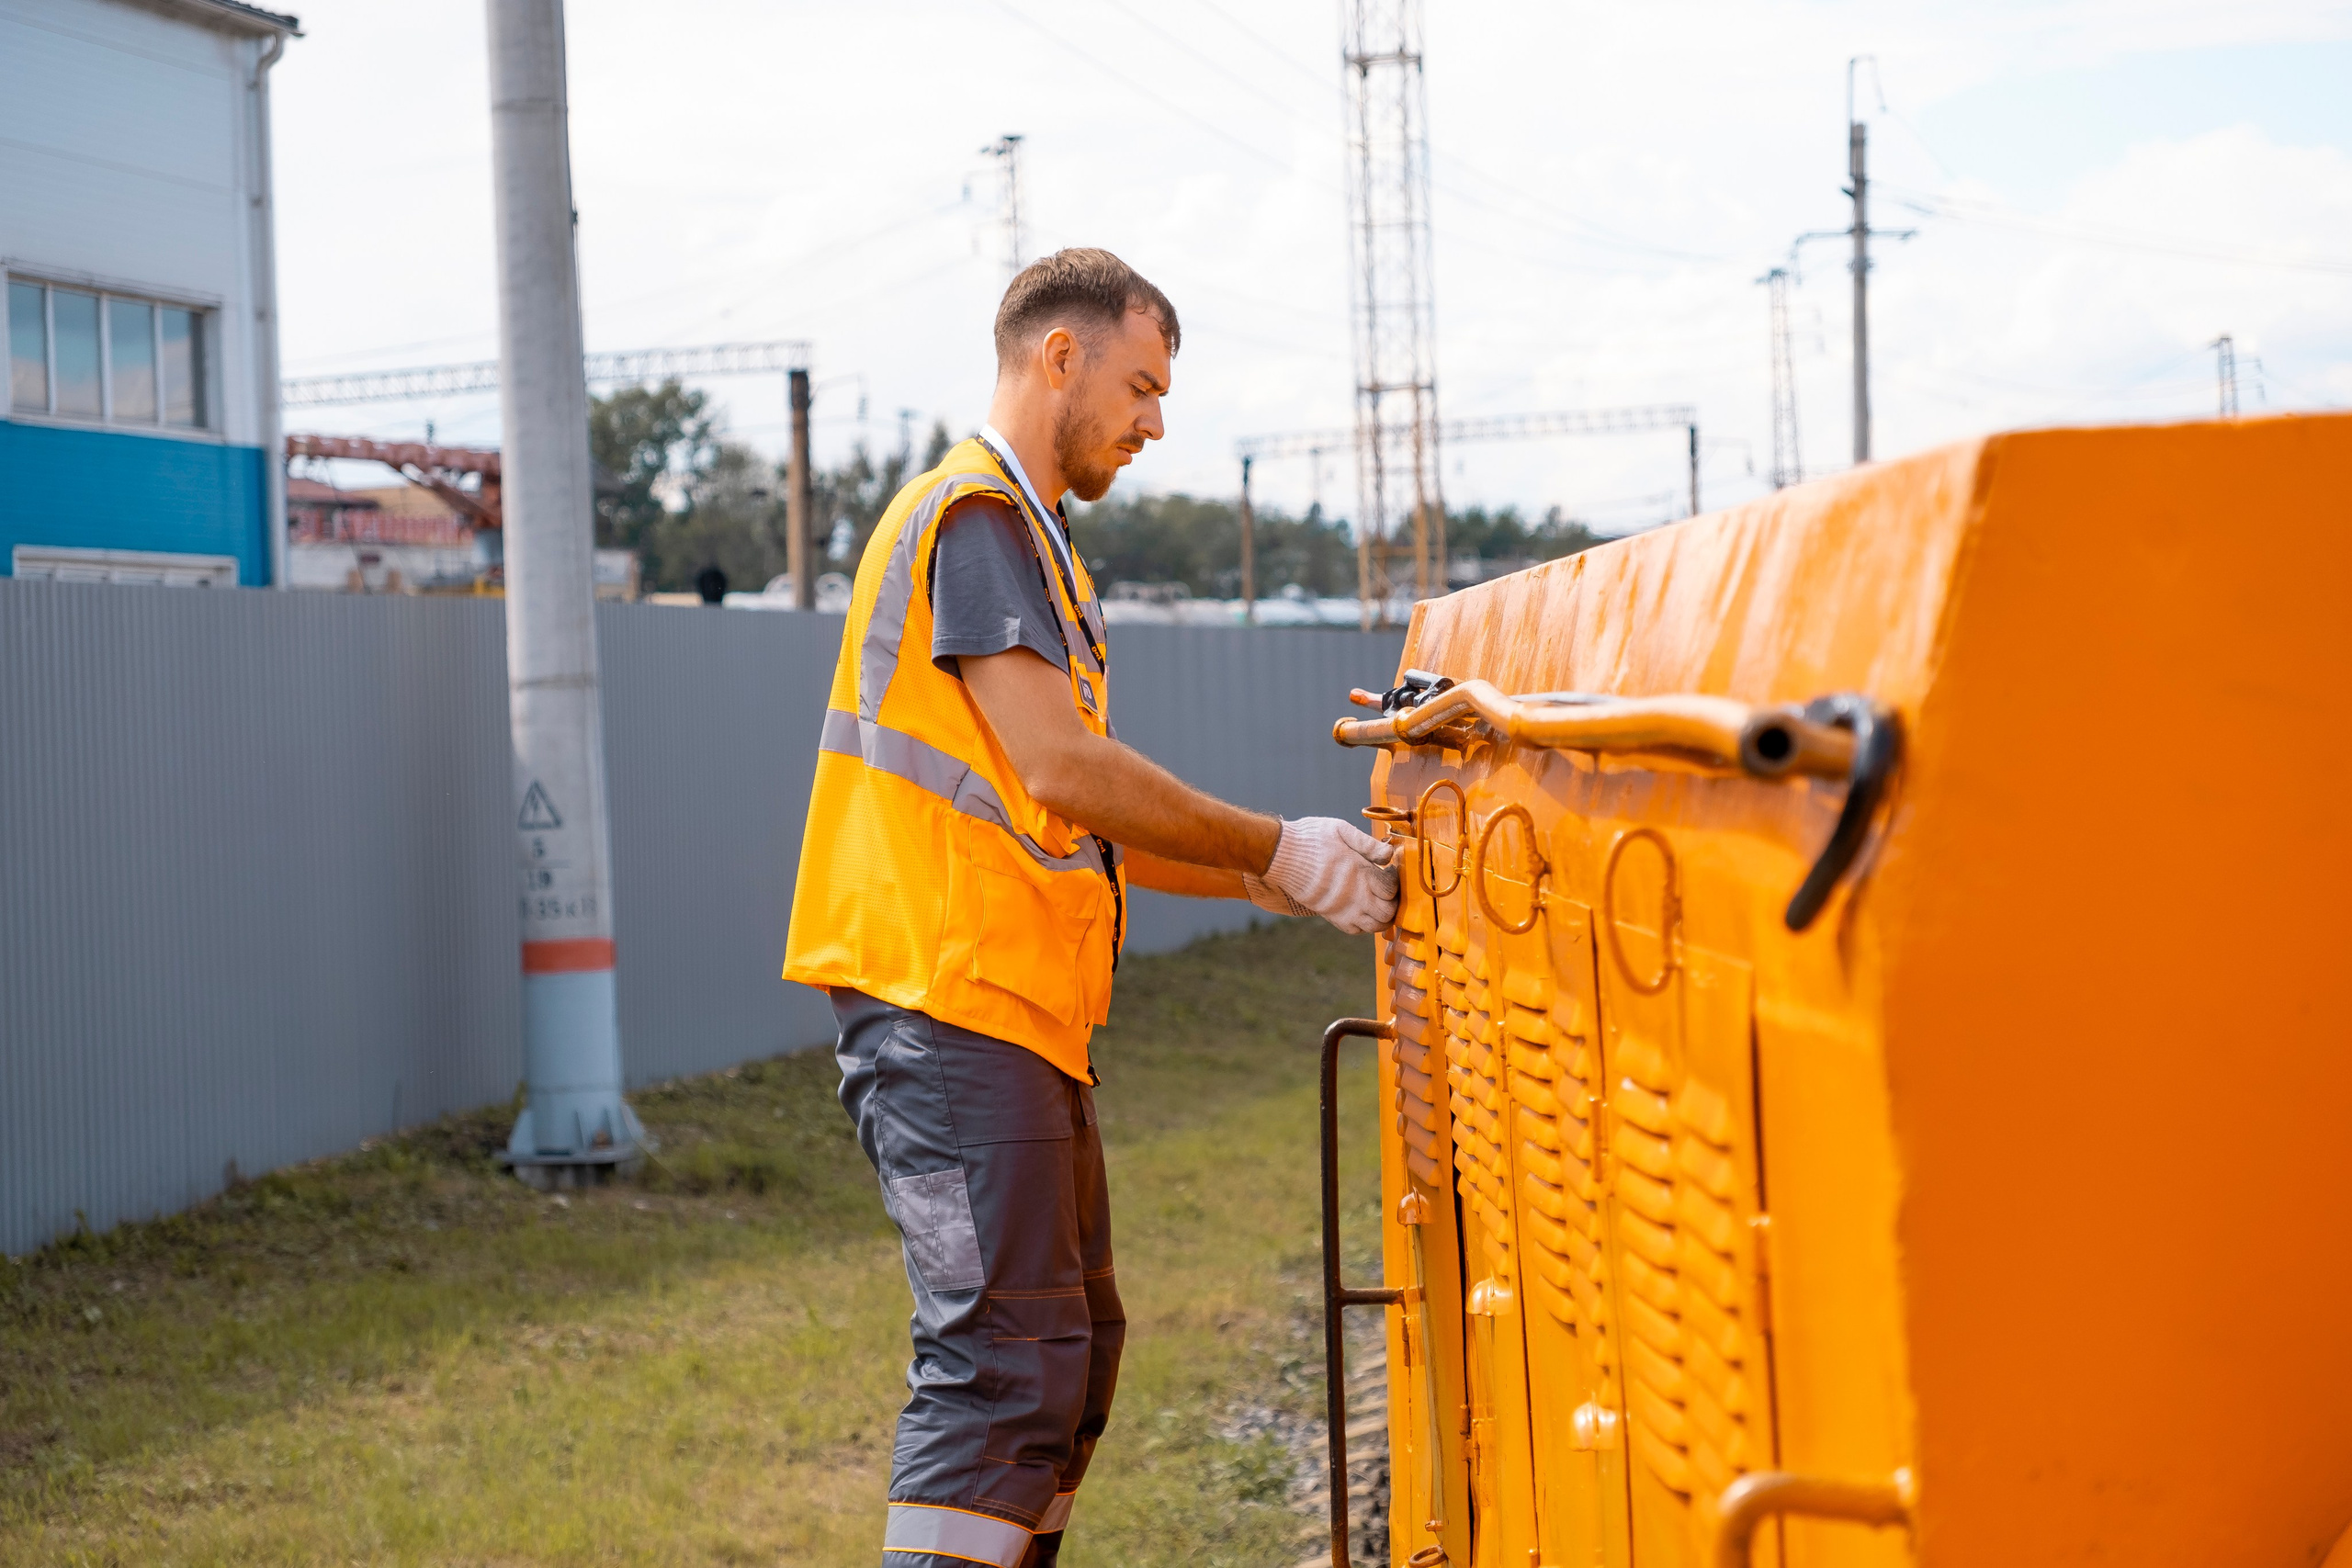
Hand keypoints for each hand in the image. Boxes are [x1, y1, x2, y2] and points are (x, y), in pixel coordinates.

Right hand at [1249, 817, 1399, 933]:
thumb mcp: (1341, 829)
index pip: (1392, 889)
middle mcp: (1354, 895)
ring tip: (1378, 900)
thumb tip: (1390, 854)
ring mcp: (1342, 909)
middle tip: (1387, 888)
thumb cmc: (1311, 838)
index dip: (1395, 880)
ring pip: (1375, 927)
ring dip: (1381, 915)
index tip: (1389, 870)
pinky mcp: (1330, 915)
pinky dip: (1364, 923)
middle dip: (1393, 901)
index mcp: (1360, 872)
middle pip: (1388, 913)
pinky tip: (1362, 907)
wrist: (1281, 854)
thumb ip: (1367, 842)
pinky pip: (1356, 930)